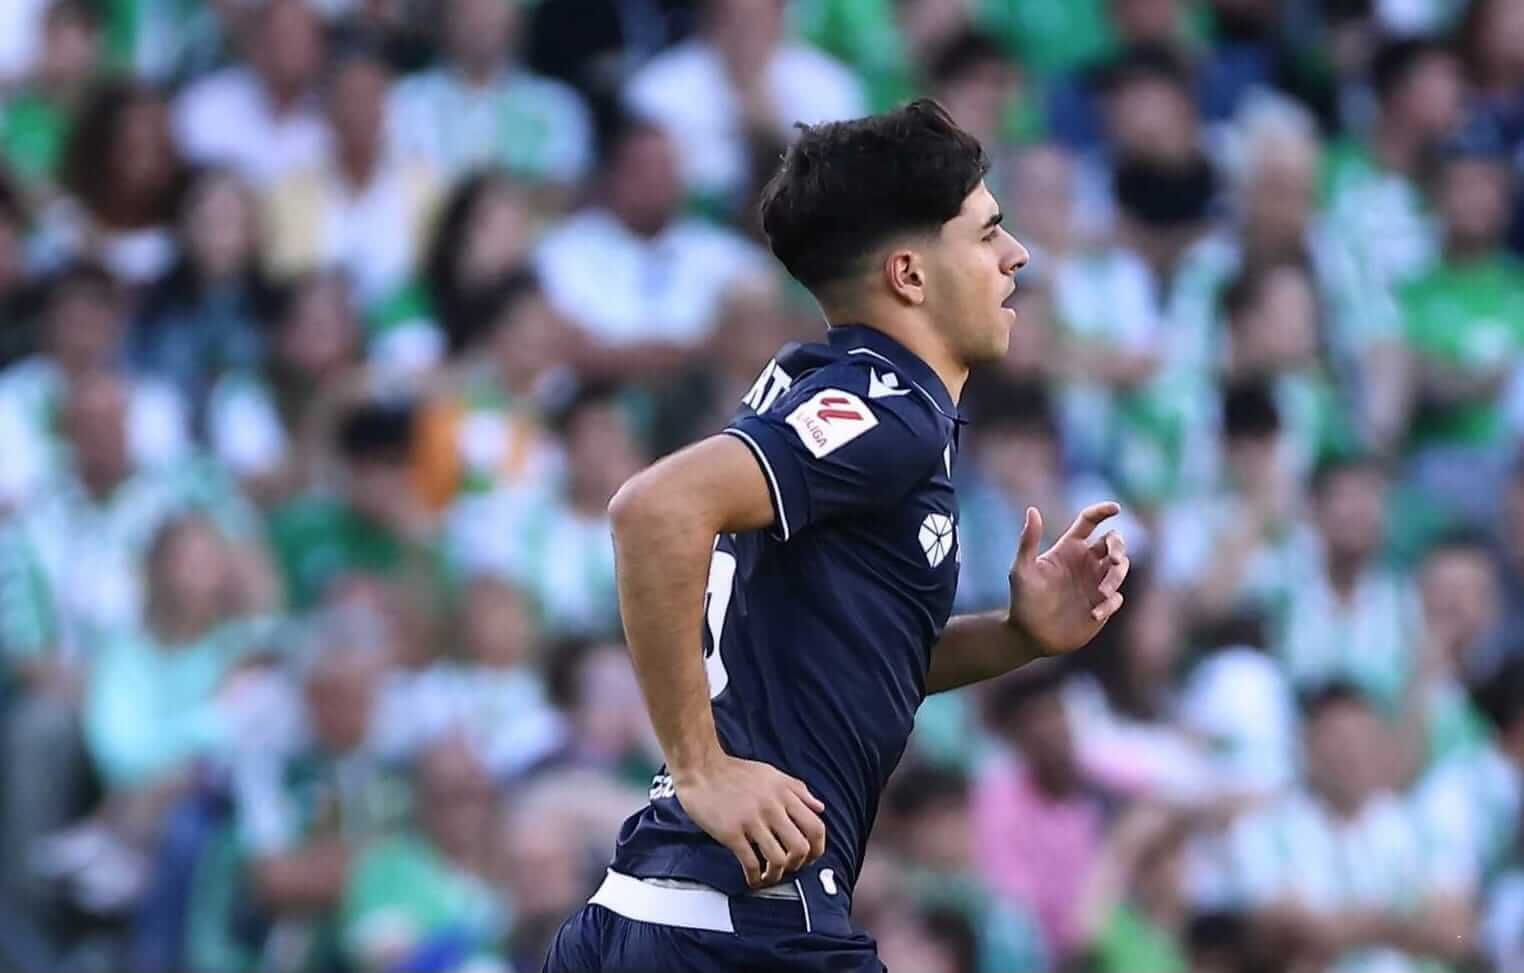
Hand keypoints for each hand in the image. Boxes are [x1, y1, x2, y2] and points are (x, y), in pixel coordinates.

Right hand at [674, 754, 826, 888]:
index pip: (815, 827)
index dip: (818, 848)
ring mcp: (752, 821)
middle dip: (799, 865)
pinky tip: (752, 879)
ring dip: (777, 875)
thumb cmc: (734, 771)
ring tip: (770, 876)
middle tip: (791, 868)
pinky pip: (751, 863)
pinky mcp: (732, 833)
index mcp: (784, 794)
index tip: (810, 857)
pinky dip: (755, 878)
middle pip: (800, 848)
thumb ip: (798, 790)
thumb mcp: (773, 774)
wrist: (701, 768)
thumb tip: (819, 807)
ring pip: (778, 859)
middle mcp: (772, 808)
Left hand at [1007, 502, 1128, 654]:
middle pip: (1113, 541)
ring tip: (1102, 592)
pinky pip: (1117, 598)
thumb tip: (1032, 510)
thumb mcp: (1022, 570)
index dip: (1103, 511)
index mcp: (1069, 548)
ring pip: (1121, 567)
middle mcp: (1086, 561)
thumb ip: (1029, 541)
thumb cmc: (1022, 599)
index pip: (1089, 522)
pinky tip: (1093, 613)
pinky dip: (1110, 603)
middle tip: (1112, 559)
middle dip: (1119, 546)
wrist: (1029, 634)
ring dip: (1116, 577)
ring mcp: (1096, 583)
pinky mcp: (1102, 605)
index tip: (1115, 508)